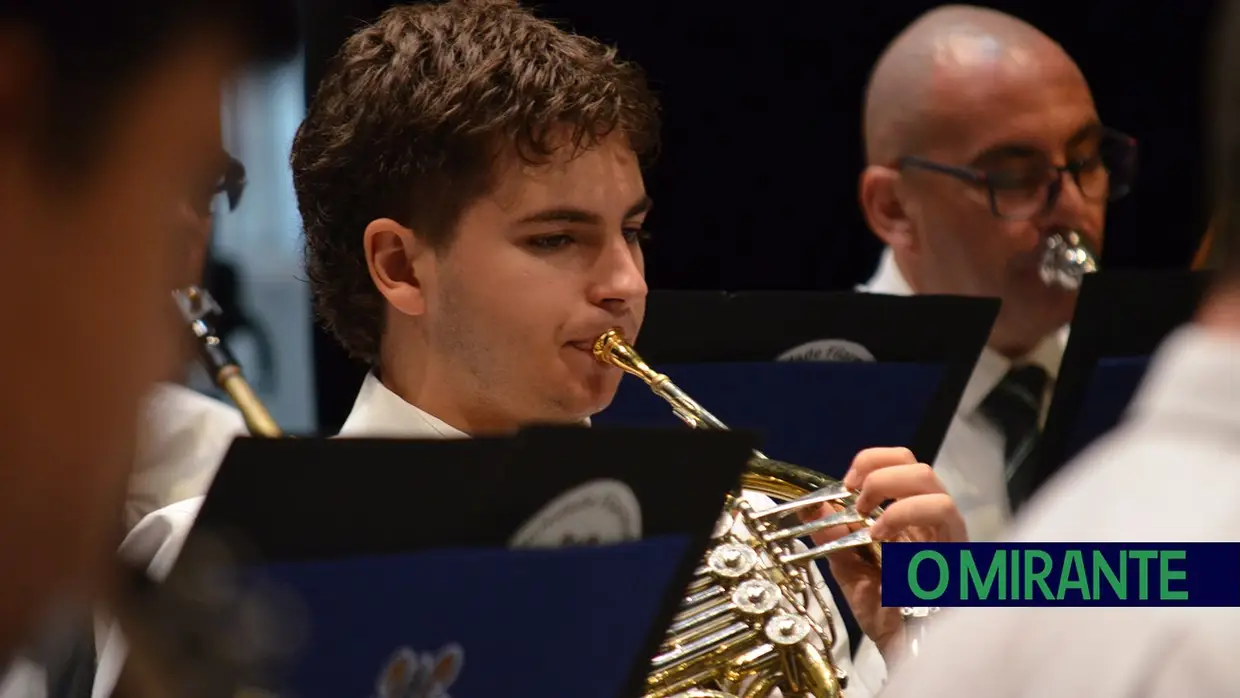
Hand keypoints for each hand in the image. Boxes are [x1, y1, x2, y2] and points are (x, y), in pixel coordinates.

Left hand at [807, 447, 965, 660]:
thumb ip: (832, 537)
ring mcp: (945, 534)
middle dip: (880, 473)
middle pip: (918, 466)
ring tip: (871, 524)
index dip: (872, 461)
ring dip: (893, 494)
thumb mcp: (848, 569)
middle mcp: (929, 519)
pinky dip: (905, 516)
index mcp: (906, 515)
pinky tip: (884, 538)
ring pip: (933, 485)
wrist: (904, 647)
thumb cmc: (884, 610)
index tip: (846, 483)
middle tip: (856, 499)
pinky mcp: (956, 549)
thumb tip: (812, 505)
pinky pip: (942, 515)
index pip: (900, 463)